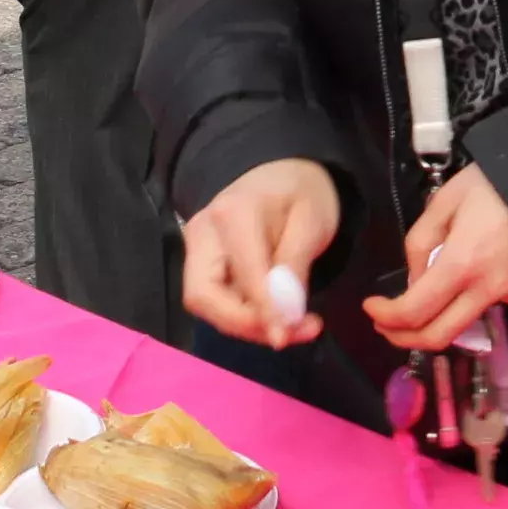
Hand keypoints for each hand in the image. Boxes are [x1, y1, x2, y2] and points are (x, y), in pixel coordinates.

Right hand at [182, 157, 338, 346]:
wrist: (284, 172)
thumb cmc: (302, 193)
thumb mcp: (312, 224)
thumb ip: (294, 269)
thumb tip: (283, 320)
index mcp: (233, 214)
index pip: (241, 274)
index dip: (261, 312)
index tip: (285, 337)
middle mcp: (202, 233)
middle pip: (204, 296)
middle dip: (245, 325)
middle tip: (290, 334)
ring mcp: (195, 249)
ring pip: (207, 305)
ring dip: (248, 326)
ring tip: (293, 328)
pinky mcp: (199, 264)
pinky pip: (216, 301)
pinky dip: (245, 317)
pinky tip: (276, 317)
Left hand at [362, 164, 507, 353]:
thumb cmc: (496, 181)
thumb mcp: (445, 200)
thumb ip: (420, 243)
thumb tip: (416, 279)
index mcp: (462, 264)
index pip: (414, 312)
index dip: (385, 316)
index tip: (371, 306)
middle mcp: (489, 288)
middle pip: (440, 337)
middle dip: (405, 336)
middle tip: (388, 324)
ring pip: (470, 316)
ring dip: (448, 306)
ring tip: (448, 270)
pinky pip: (497, 300)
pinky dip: (480, 291)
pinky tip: (485, 261)